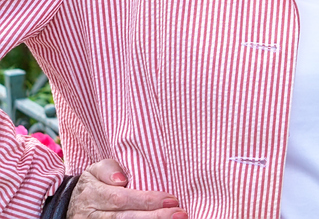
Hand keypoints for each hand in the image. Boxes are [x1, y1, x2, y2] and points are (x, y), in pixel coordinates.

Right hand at [67, 159, 186, 218]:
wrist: (72, 205)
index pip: (121, 198)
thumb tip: (122, 179)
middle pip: (124, 218)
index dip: (146, 200)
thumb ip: (109, 169)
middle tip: (180, 214)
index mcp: (92, 194)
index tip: (172, 199)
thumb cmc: (94, 183)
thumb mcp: (95, 170)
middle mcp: (92, 215)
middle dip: (155, 217)